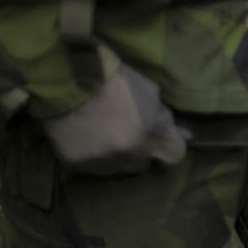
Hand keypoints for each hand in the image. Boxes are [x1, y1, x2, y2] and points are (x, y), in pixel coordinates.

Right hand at [42, 63, 187, 174]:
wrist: (65, 80)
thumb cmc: (112, 80)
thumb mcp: (149, 92)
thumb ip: (165, 116)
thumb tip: (182, 133)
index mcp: (152, 135)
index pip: (176, 155)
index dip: (172, 147)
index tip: (164, 141)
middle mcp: (130, 154)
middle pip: (144, 163)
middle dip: (141, 150)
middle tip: (129, 132)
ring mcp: (103, 163)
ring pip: (119, 167)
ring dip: (119, 155)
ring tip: (105, 133)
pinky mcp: (79, 165)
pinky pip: (95, 167)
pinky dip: (96, 156)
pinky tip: (88, 138)